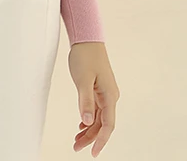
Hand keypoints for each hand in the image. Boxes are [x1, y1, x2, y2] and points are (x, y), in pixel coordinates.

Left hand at [68, 41, 119, 156]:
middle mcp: (110, 96)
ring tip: (76, 140)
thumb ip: (85, 101)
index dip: (100, 140)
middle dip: (91, 138)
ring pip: (99, 118)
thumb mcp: (82, 79)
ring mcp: (105, 93)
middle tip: (76, 147)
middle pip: (103, 124)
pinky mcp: (98, 89)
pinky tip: (81, 125)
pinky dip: (89, 119)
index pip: (108, 125)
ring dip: (89, 130)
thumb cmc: (85, 56)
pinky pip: (96, 110)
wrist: (86, 38)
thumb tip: (88, 122)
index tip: (92, 152)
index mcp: (109, 95)